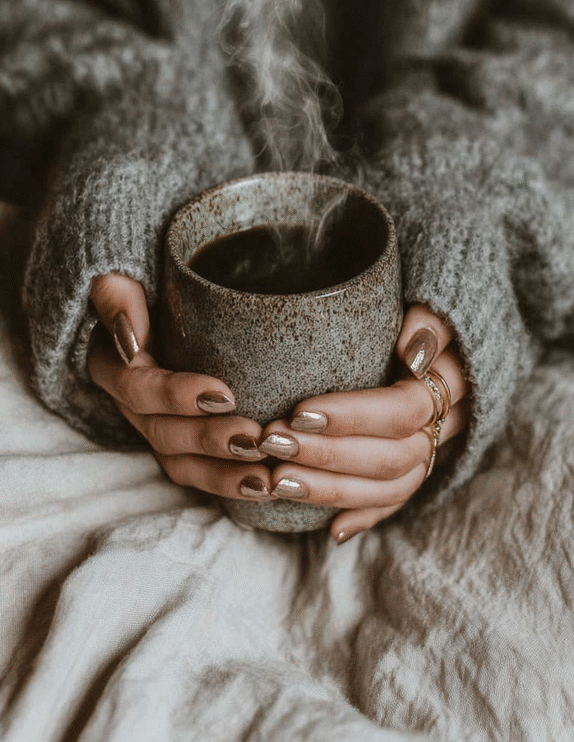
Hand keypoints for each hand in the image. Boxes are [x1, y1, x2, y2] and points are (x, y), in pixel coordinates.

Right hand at [87, 273, 275, 502]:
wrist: (169, 302)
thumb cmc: (153, 286)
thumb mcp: (124, 279)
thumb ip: (117, 297)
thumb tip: (130, 337)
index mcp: (115, 366)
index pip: (137, 388)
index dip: (177, 396)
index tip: (224, 393)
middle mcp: (134, 406)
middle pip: (164, 434)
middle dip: (210, 441)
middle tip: (257, 439)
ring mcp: (160, 429)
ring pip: (184, 464)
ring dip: (225, 475)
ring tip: (267, 478)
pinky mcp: (186, 446)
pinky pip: (203, 474)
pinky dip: (234, 484)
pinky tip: (270, 488)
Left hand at [258, 304, 470, 542]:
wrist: (450, 329)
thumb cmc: (428, 305)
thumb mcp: (434, 298)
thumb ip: (428, 320)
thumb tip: (412, 353)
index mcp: (450, 382)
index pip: (402, 410)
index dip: (352, 417)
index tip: (299, 412)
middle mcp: (446, 423)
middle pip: (392, 456)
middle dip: (329, 456)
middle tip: (272, 444)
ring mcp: (434, 448)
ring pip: (391, 486)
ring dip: (334, 491)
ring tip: (278, 483)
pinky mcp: (418, 463)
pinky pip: (396, 500)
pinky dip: (366, 515)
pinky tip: (331, 531)